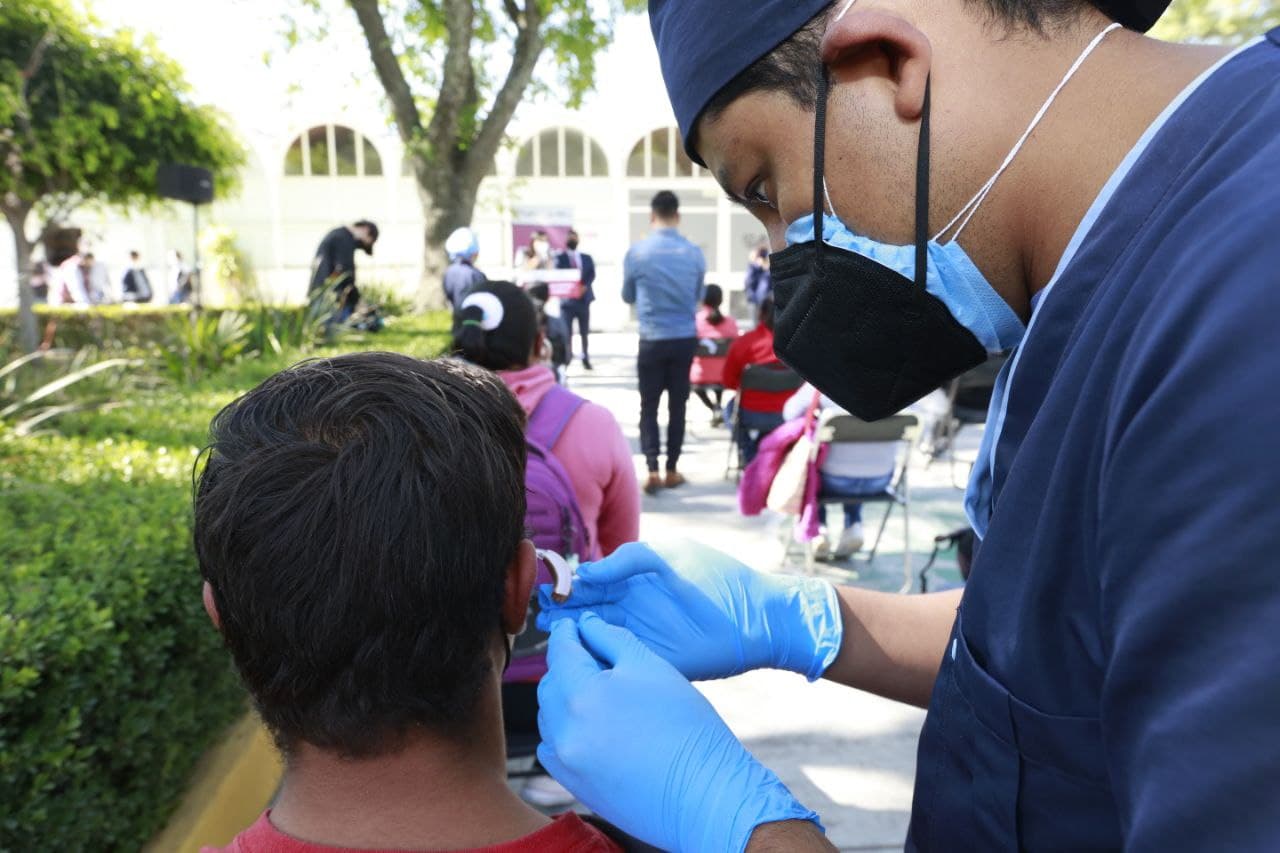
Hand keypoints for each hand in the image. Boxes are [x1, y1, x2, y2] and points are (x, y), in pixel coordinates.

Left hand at [537, 614, 821, 852]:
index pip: (560, 652)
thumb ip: (613, 639)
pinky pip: (553, 746)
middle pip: (550, 683)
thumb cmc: (687, 728)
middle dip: (567, 665)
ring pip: (549, 715)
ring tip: (599, 693)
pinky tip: (594, 726)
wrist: (704, 797)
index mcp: (582, 695)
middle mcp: (564, 730)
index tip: (571, 625)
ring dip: (564, 697)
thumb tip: (587, 624)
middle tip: (593, 657)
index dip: (565, 633)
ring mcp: (565, 762)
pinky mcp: (572, 785)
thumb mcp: (653, 668)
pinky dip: (564, 729)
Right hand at [538, 540, 841, 681]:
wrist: (759, 616)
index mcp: (634, 580)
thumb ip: (629, 559)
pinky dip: (594, 656)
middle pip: (586, 609)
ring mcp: (640, 635)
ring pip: (595, 634)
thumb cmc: (717, 579)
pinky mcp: (650, 660)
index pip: (592, 581)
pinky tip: (575, 653)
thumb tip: (587, 572)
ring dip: (571, 632)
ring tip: (547, 630)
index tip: (544, 585)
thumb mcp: (670, 556)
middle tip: (537, 612)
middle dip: (560, 609)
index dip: (567, 583)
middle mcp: (633, 609)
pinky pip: (614, 659)